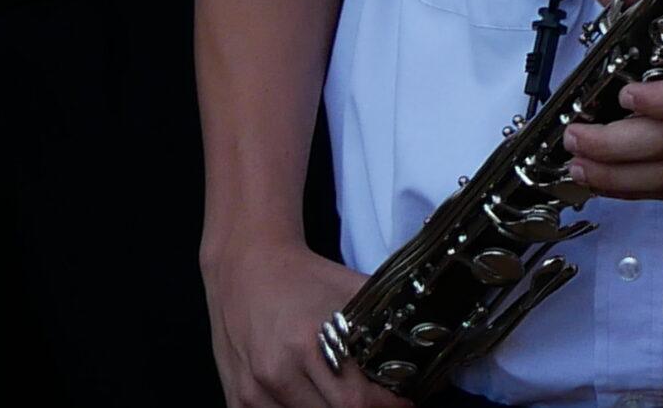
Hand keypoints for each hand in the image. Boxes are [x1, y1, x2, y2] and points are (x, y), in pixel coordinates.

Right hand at [201, 237, 403, 407]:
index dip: (387, 406)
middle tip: (381, 401)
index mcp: (309, 343)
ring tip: (350, 399)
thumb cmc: (305, 278)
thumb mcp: (350, 290)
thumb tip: (425, 344)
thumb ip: (384, 318)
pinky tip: (315, 401)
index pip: (356, 400)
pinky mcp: (237, 400)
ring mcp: (253, 390)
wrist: (246, 268)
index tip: (404, 402)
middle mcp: (278, 372)